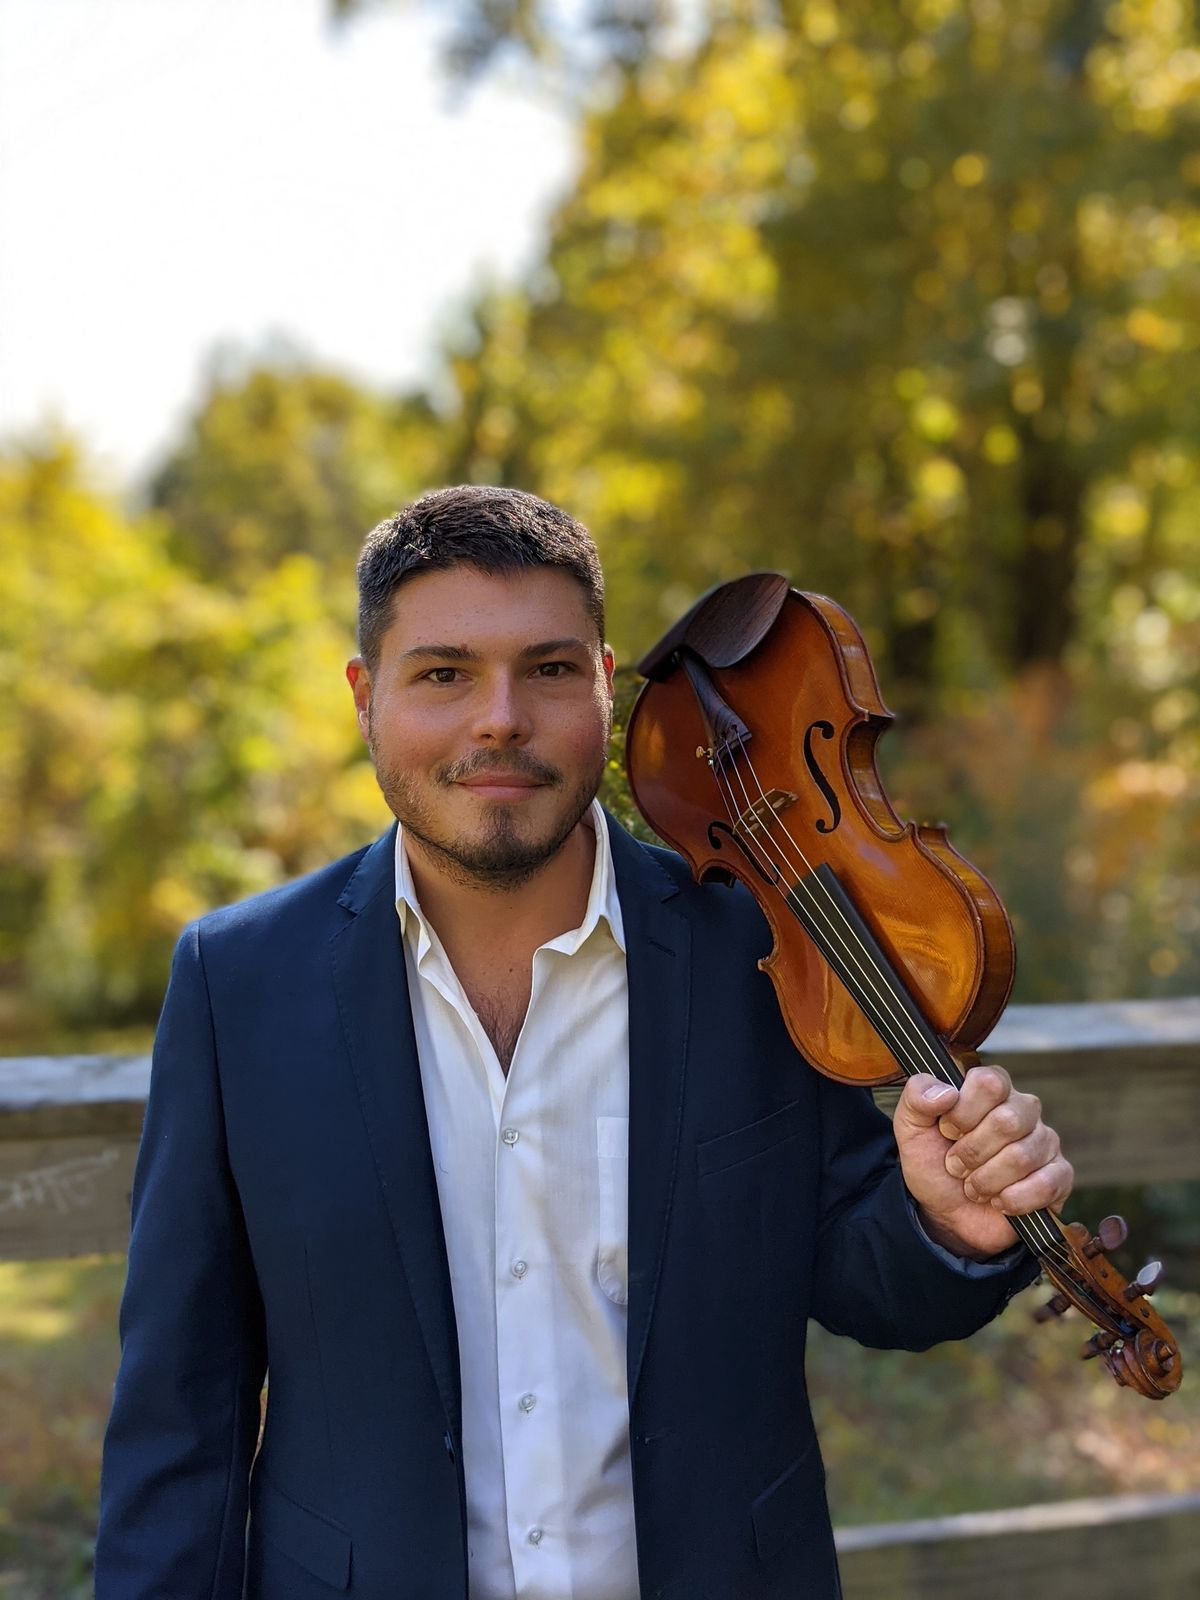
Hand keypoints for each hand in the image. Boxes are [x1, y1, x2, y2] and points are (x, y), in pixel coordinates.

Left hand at [892, 1065, 1073, 1260]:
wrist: (948, 1214)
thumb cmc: (934, 1164)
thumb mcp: (911, 1129)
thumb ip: (917, 1097)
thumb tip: (946, 1091)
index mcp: (991, 1089)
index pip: (990, 1083)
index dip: (963, 1112)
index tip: (946, 1130)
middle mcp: (1024, 1109)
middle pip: (1008, 1121)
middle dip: (971, 1153)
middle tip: (956, 1166)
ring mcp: (1045, 1141)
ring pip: (1022, 1157)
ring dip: (986, 1180)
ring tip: (973, 1186)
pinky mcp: (1059, 1176)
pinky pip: (1046, 1184)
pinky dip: (1012, 1200)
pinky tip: (998, 1201)